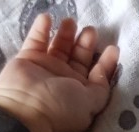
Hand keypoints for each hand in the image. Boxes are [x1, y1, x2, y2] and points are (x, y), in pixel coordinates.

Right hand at [0, 14, 118, 131]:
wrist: (25, 107)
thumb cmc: (61, 106)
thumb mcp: (91, 102)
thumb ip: (101, 88)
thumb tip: (102, 71)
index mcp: (81, 93)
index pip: (96, 75)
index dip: (106, 62)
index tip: (114, 48)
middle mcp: (64, 80)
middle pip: (78, 57)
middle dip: (86, 43)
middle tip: (91, 30)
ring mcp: (46, 68)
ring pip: (59, 46)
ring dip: (66, 34)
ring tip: (70, 21)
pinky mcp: (28, 58)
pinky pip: (36, 40)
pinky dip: (41, 28)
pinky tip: (47, 17)